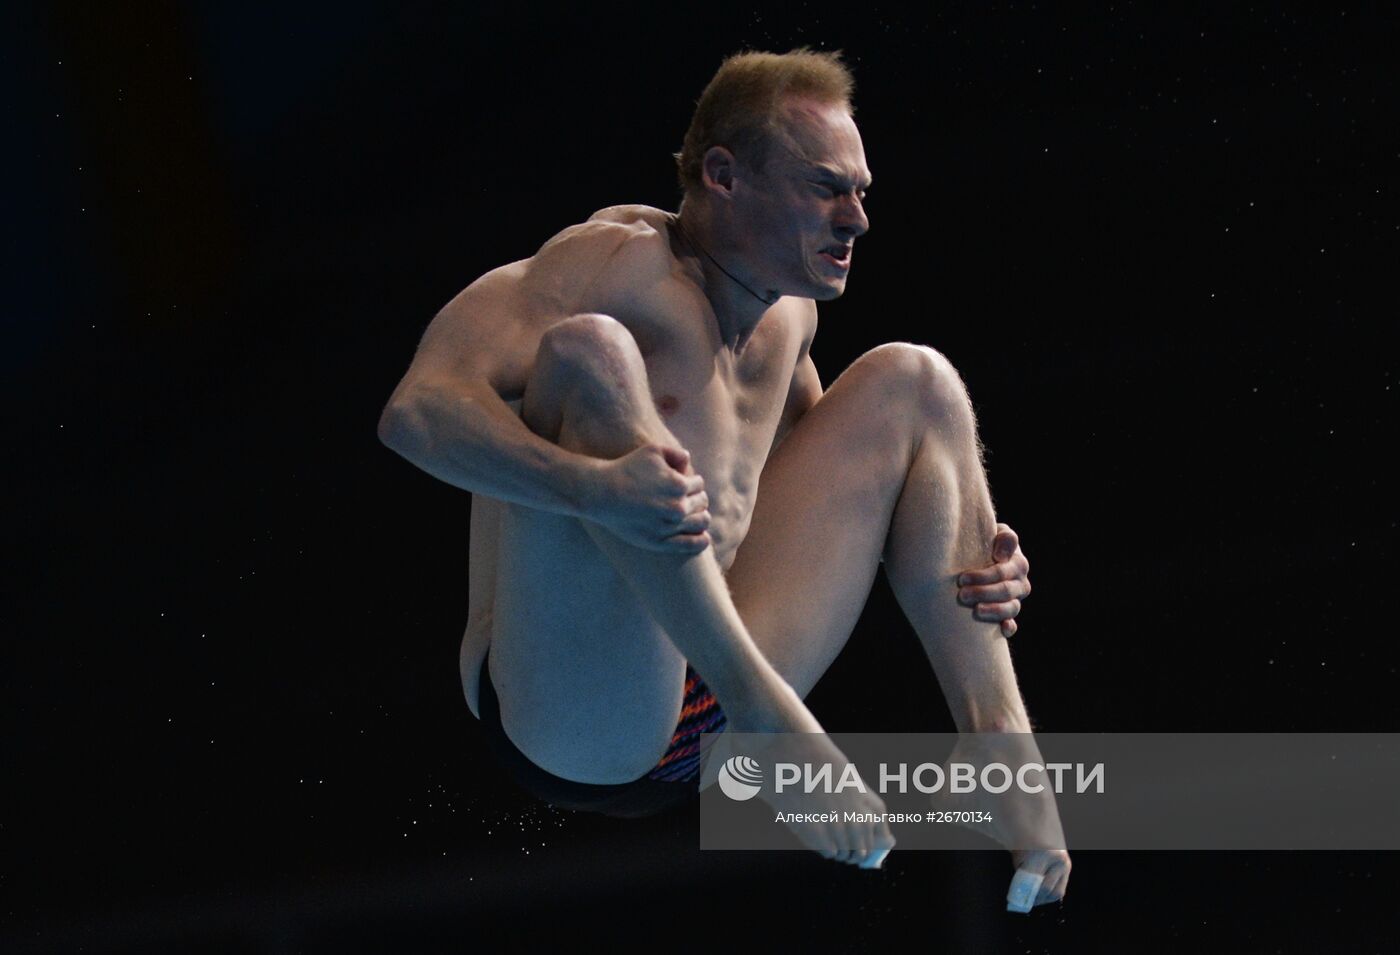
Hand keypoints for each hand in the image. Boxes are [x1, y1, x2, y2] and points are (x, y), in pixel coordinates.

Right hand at [588, 444, 710, 553]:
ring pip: (702, 522)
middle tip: (683, 497)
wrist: (602, 493)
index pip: (699, 484)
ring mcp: (669, 527)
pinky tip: (703, 537)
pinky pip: (693, 544)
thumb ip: (677, 454)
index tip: (681, 483)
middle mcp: (677, 507)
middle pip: (702, 502)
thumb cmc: (627, 468)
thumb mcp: (653, 451)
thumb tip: (689, 463)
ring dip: (700, 516)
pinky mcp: (660, 542)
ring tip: (692, 514)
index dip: (691, 481)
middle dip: (695, 497)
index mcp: (679, 485)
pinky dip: (702, 540)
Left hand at [956, 523, 1029, 636]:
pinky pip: (1012, 625)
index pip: (1003, 572)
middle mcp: (1020, 583)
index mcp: (1018, 563)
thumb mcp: (995, 534)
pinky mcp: (1008, 615)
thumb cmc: (985, 543)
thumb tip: (1001, 556)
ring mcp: (1015, 600)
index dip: (983, 576)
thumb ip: (1004, 538)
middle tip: (962, 595)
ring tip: (976, 611)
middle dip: (983, 593)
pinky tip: (1001, 629)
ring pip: (1011, 609)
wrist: (981, 557)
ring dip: (994, 611)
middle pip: (1005, 591)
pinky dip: (1009, 628)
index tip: (962, 578)